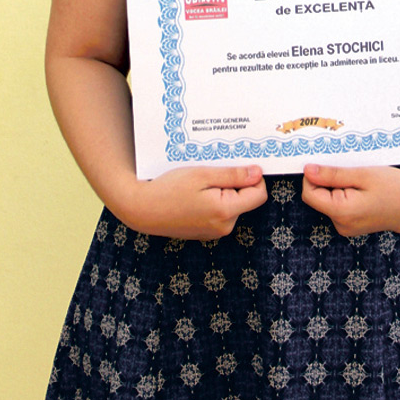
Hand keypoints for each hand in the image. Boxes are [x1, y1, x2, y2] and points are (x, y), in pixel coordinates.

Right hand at [110, 165, 266, 239]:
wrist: (142, 210)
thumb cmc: (168, 190)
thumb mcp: (202, 175)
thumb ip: (233, 175)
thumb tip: (257, 173)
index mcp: (226, 211)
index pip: (258, 194)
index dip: (252, 178)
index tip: (237, 165)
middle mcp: (224, 226)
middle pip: (244, 200)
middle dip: (232, 184)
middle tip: (209, 173)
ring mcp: (214, 232)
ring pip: (231, 206)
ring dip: (220, 193)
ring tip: (197, 185)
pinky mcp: (205, 233)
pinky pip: (218, 214)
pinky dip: (211, 202)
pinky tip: (192, 196)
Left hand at [301, 164, 399, 236]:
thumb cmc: (394, 185)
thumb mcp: (362, 174)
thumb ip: (332, 175)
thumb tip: (307, 171)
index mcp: (341, 213)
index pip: (309, 193)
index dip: (314, 177)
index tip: (329, 165)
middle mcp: (343, 225)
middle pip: (320, 198)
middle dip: (329, 182)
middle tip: (351, 173)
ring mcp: (350, 229)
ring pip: (330, 202)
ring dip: (339, 189)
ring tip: (362, 182)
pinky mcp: (355, 227)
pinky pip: (341, 208)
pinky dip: (347, 196)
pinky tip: (365, 191)